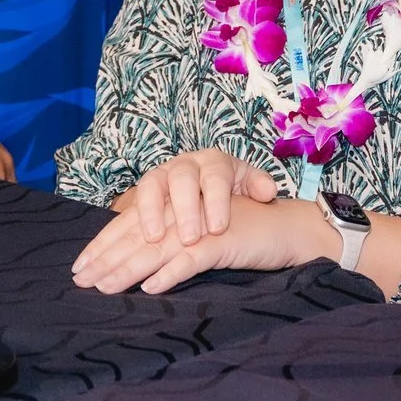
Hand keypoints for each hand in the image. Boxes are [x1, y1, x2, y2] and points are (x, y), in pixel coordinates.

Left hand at [71, 192, 327, 295]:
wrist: (286, 228)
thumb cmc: (241, 232)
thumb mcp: (199, 234)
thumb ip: (169, 242)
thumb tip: (132, 266)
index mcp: (174, 203)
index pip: (130, 224)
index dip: (103, 245)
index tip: (80, 268)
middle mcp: (183, 207)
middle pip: (136, 232)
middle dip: (106, 258)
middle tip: (81, 281)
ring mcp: (202, 223)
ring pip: (158, 245)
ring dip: (129, 269)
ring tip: (106, 288)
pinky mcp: (223, 240)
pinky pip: (193, 258)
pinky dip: (171, 273)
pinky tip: (151, 288)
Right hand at [109, 148, 278, 246]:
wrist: (207, 183)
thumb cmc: (231, 189)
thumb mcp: (248, 183)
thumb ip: (258, 184)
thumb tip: (269, 190)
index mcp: (214, 162)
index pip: (215, 177)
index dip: (216, 202)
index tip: (219, 228)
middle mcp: (185, 165)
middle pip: (182, 180)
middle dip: (185, 209)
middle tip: (190, 238)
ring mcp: (161, 176)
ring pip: (151, 187)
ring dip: (150, 212)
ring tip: (153, 238)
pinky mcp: (143, 192)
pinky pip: (132, 202)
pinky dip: (131, 218)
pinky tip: (135, 237)